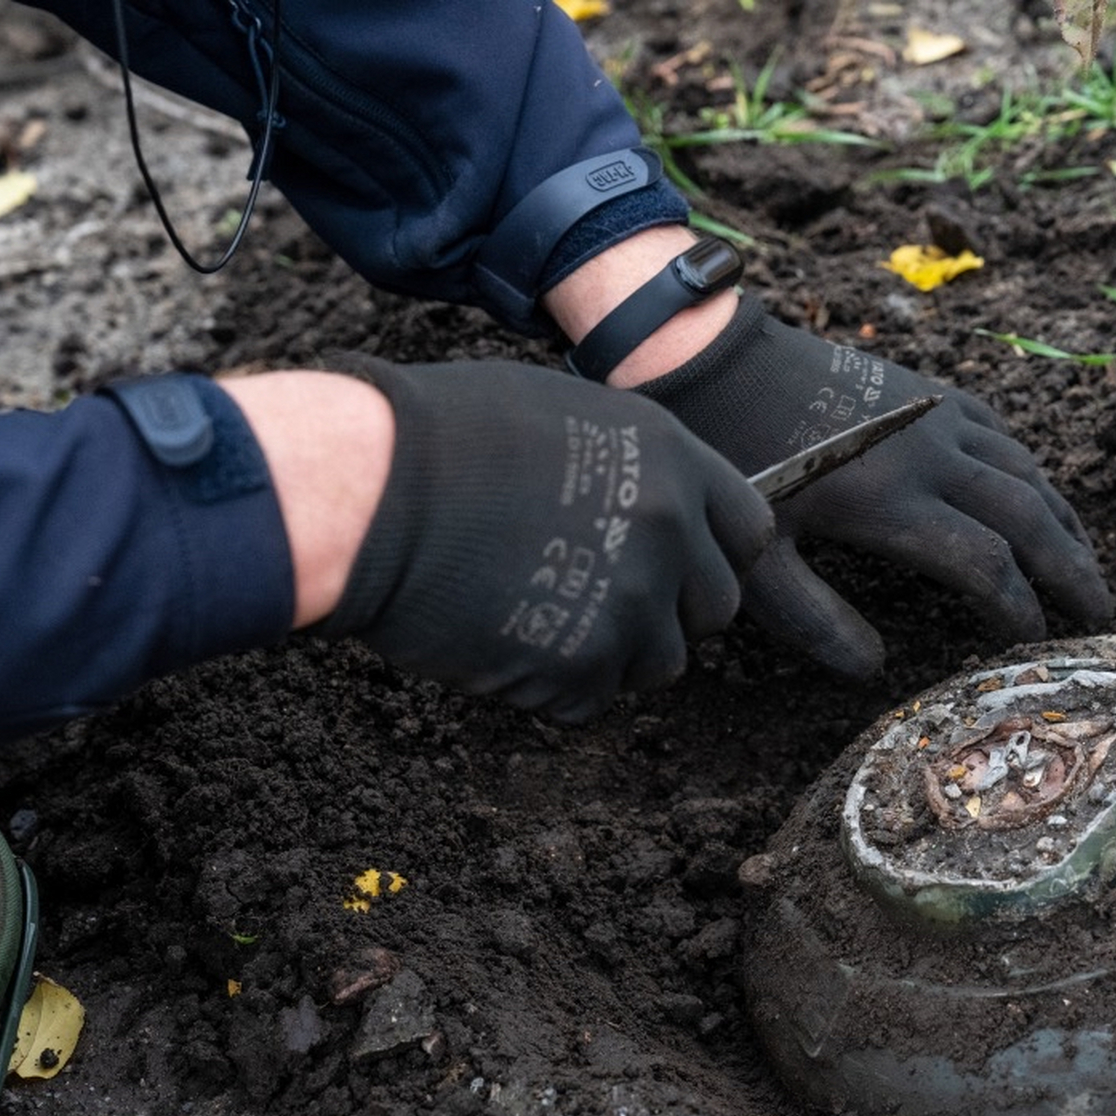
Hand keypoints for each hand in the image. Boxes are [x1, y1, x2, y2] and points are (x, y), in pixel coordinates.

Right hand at [310, 357, 771, 720]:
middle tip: (594, 598)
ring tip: (534, 614)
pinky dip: (549, 687)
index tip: (675, 563)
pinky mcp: (581, 667)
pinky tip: (498, 639)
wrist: (368, 488)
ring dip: (608, 654)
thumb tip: (652, 504)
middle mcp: (668, 530)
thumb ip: (630, 468)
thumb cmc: (438, 435)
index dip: (711, 554)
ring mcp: (630, 603)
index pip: (747, 530)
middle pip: (712, 608)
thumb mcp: (564, 415)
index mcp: (671, 459)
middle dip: (666, 612)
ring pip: (657, 663)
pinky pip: (589, 699)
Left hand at [634, 294, 1113, 677]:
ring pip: (1025, 471)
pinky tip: (1042, 492)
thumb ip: (812, 616)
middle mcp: (932, 457)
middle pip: (1028, 517)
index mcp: (894, 503)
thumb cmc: (736, 460)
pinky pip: (1001, 433)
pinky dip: (1033, 470)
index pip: (985, 564)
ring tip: (1087, 562)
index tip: (1034, 643)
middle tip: (1102, 614)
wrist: (721, 359)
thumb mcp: (757, 552)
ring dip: (1063, 521)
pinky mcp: (929, 392)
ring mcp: (936, 417)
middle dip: (1070, 569)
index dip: (1019, 608)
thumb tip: (872, 671)